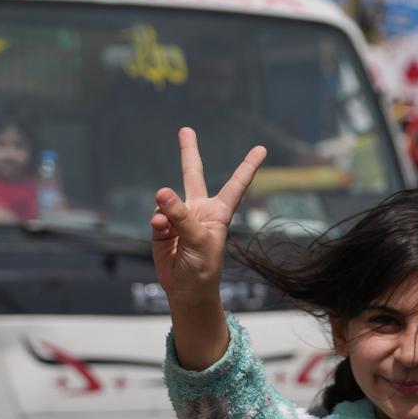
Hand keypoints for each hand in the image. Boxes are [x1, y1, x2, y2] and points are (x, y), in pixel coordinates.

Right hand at [149, 127, 265, 301]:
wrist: (186, 288)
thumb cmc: (203, 266)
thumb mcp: (199, 240)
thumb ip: (181, 215)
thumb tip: (162, 193)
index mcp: (219, 212)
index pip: (236, 185)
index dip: (248, 166)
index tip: (261, 149)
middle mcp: (199, 210)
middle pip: (193, 175)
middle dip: (189, 153)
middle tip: (185, 130)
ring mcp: (179, 217)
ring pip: (167, 200)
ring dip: (165, 209)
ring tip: (166, 225)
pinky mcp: (162, 226)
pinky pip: (156, 217)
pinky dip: (157, 224)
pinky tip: (161, 232)